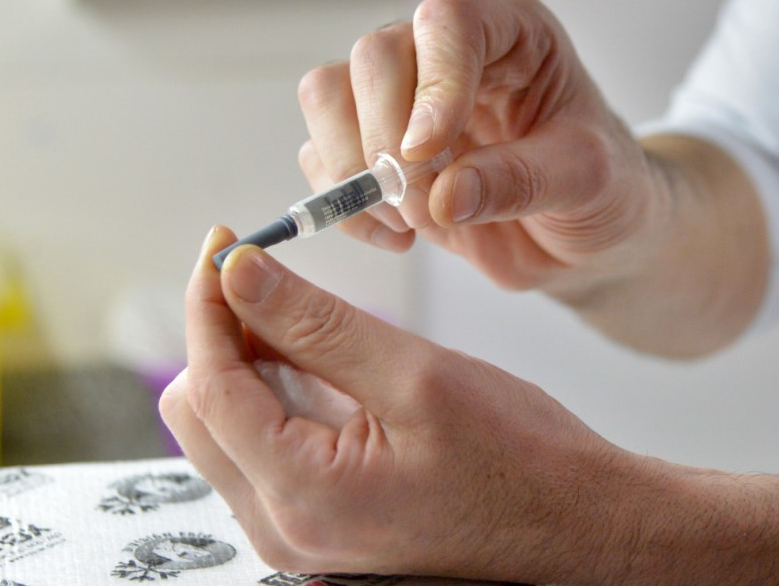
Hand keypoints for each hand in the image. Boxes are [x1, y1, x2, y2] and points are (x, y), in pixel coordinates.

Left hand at [160, 227, 652, 582]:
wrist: (577, 530)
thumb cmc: (523, 463)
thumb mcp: (419, 376)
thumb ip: (318, 324)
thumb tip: (240, 274)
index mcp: (303, 494)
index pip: (210, 385)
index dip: (209, 302)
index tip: (225, 244)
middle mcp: (286, 528)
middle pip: (201, 412)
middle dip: (221, 333)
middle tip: (264, 276)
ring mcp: (301, 533)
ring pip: (228, 430)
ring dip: (247, 363)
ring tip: (302, 317)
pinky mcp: (322, 524)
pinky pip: (264, 452)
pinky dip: (276, 396)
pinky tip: (320, 361)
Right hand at [297, 0, 668, 294]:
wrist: (585, 237)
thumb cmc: (603, 191)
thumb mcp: (587, 183)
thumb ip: (522, 181)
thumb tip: (442, 196)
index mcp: (512, 36)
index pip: (449, 23)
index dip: (432, 85)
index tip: (429, 152)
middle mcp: (449, 56)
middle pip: (373, 56)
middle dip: (383, 138)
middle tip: (420, 202)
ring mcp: (404, 101)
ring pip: (328, 95)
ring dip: (352, 168)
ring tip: (410, 220)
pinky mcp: (375, 151)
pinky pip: (322, 160)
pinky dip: (347, 207)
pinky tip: (400, 236)